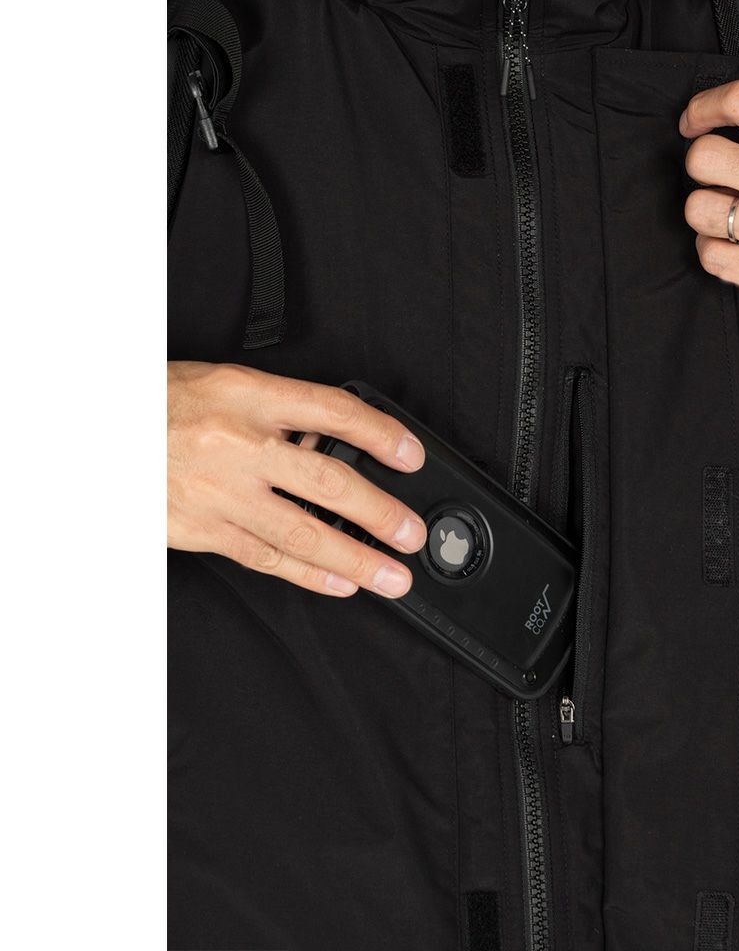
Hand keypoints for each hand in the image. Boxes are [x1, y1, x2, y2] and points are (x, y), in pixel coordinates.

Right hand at [168, 361, 427, 597]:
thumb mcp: (226, 385)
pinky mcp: (203, 530)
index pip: (333, 411)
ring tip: (391, 575)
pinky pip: (265, 557)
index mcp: (248, 396)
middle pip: (328, 480)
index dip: (381, 434)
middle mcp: (239, 444)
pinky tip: (340, 582)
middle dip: (379, 512)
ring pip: (301, 531)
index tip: (411, 456)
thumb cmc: (162, 405)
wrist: (96, 434)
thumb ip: (281, 412)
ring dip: (354, 558)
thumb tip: (335, 441)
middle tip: (412, 534)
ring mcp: (221, 492)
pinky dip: (308, 574)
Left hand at [680, 80, 738, 301]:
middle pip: (703, 160)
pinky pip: (710, 257)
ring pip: (698, 211)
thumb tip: (725, 126)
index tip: (693, 122)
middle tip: (719, 176)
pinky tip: (737, 243)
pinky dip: (715, 250)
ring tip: (732, 214)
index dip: (704, 107)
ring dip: (706, 212)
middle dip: (703, 166)